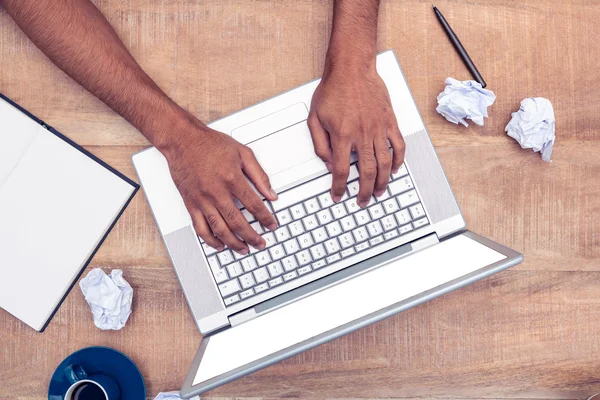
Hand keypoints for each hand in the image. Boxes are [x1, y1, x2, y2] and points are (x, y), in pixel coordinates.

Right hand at [160, 119, 277, 253]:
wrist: (183, 140)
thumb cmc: (210, 144)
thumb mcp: (242, 153)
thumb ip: (259, 175)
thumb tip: (271, 193)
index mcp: (232, 178)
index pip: (254, 205)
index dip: (265, 218)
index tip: (271, 225)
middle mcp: (216, 192)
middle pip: (238, 222)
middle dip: (252, 236)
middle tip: (260, 244)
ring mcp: (202, 200)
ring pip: (219, 229)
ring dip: (233, 243)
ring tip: (244, 249)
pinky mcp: (190, 203)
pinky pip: (200, 227)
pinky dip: (210, 240)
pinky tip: (219, 245)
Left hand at [308, 63, 404, 207]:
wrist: (352, 68)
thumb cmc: (333, 90)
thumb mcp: (314, 118)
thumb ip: (320, 144)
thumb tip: (329, 163)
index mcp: (342, 135)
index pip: (341, 171)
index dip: (339, 187)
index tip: (338, 196)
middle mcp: (362, 135)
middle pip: (366, 172)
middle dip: (364, 192)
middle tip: (362, 201)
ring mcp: (378, 128)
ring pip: (384, 163)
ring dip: (382, 181)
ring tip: (379, 192)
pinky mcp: (390, 121)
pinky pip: (399, 145)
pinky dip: (399, 160)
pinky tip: (395, 169)